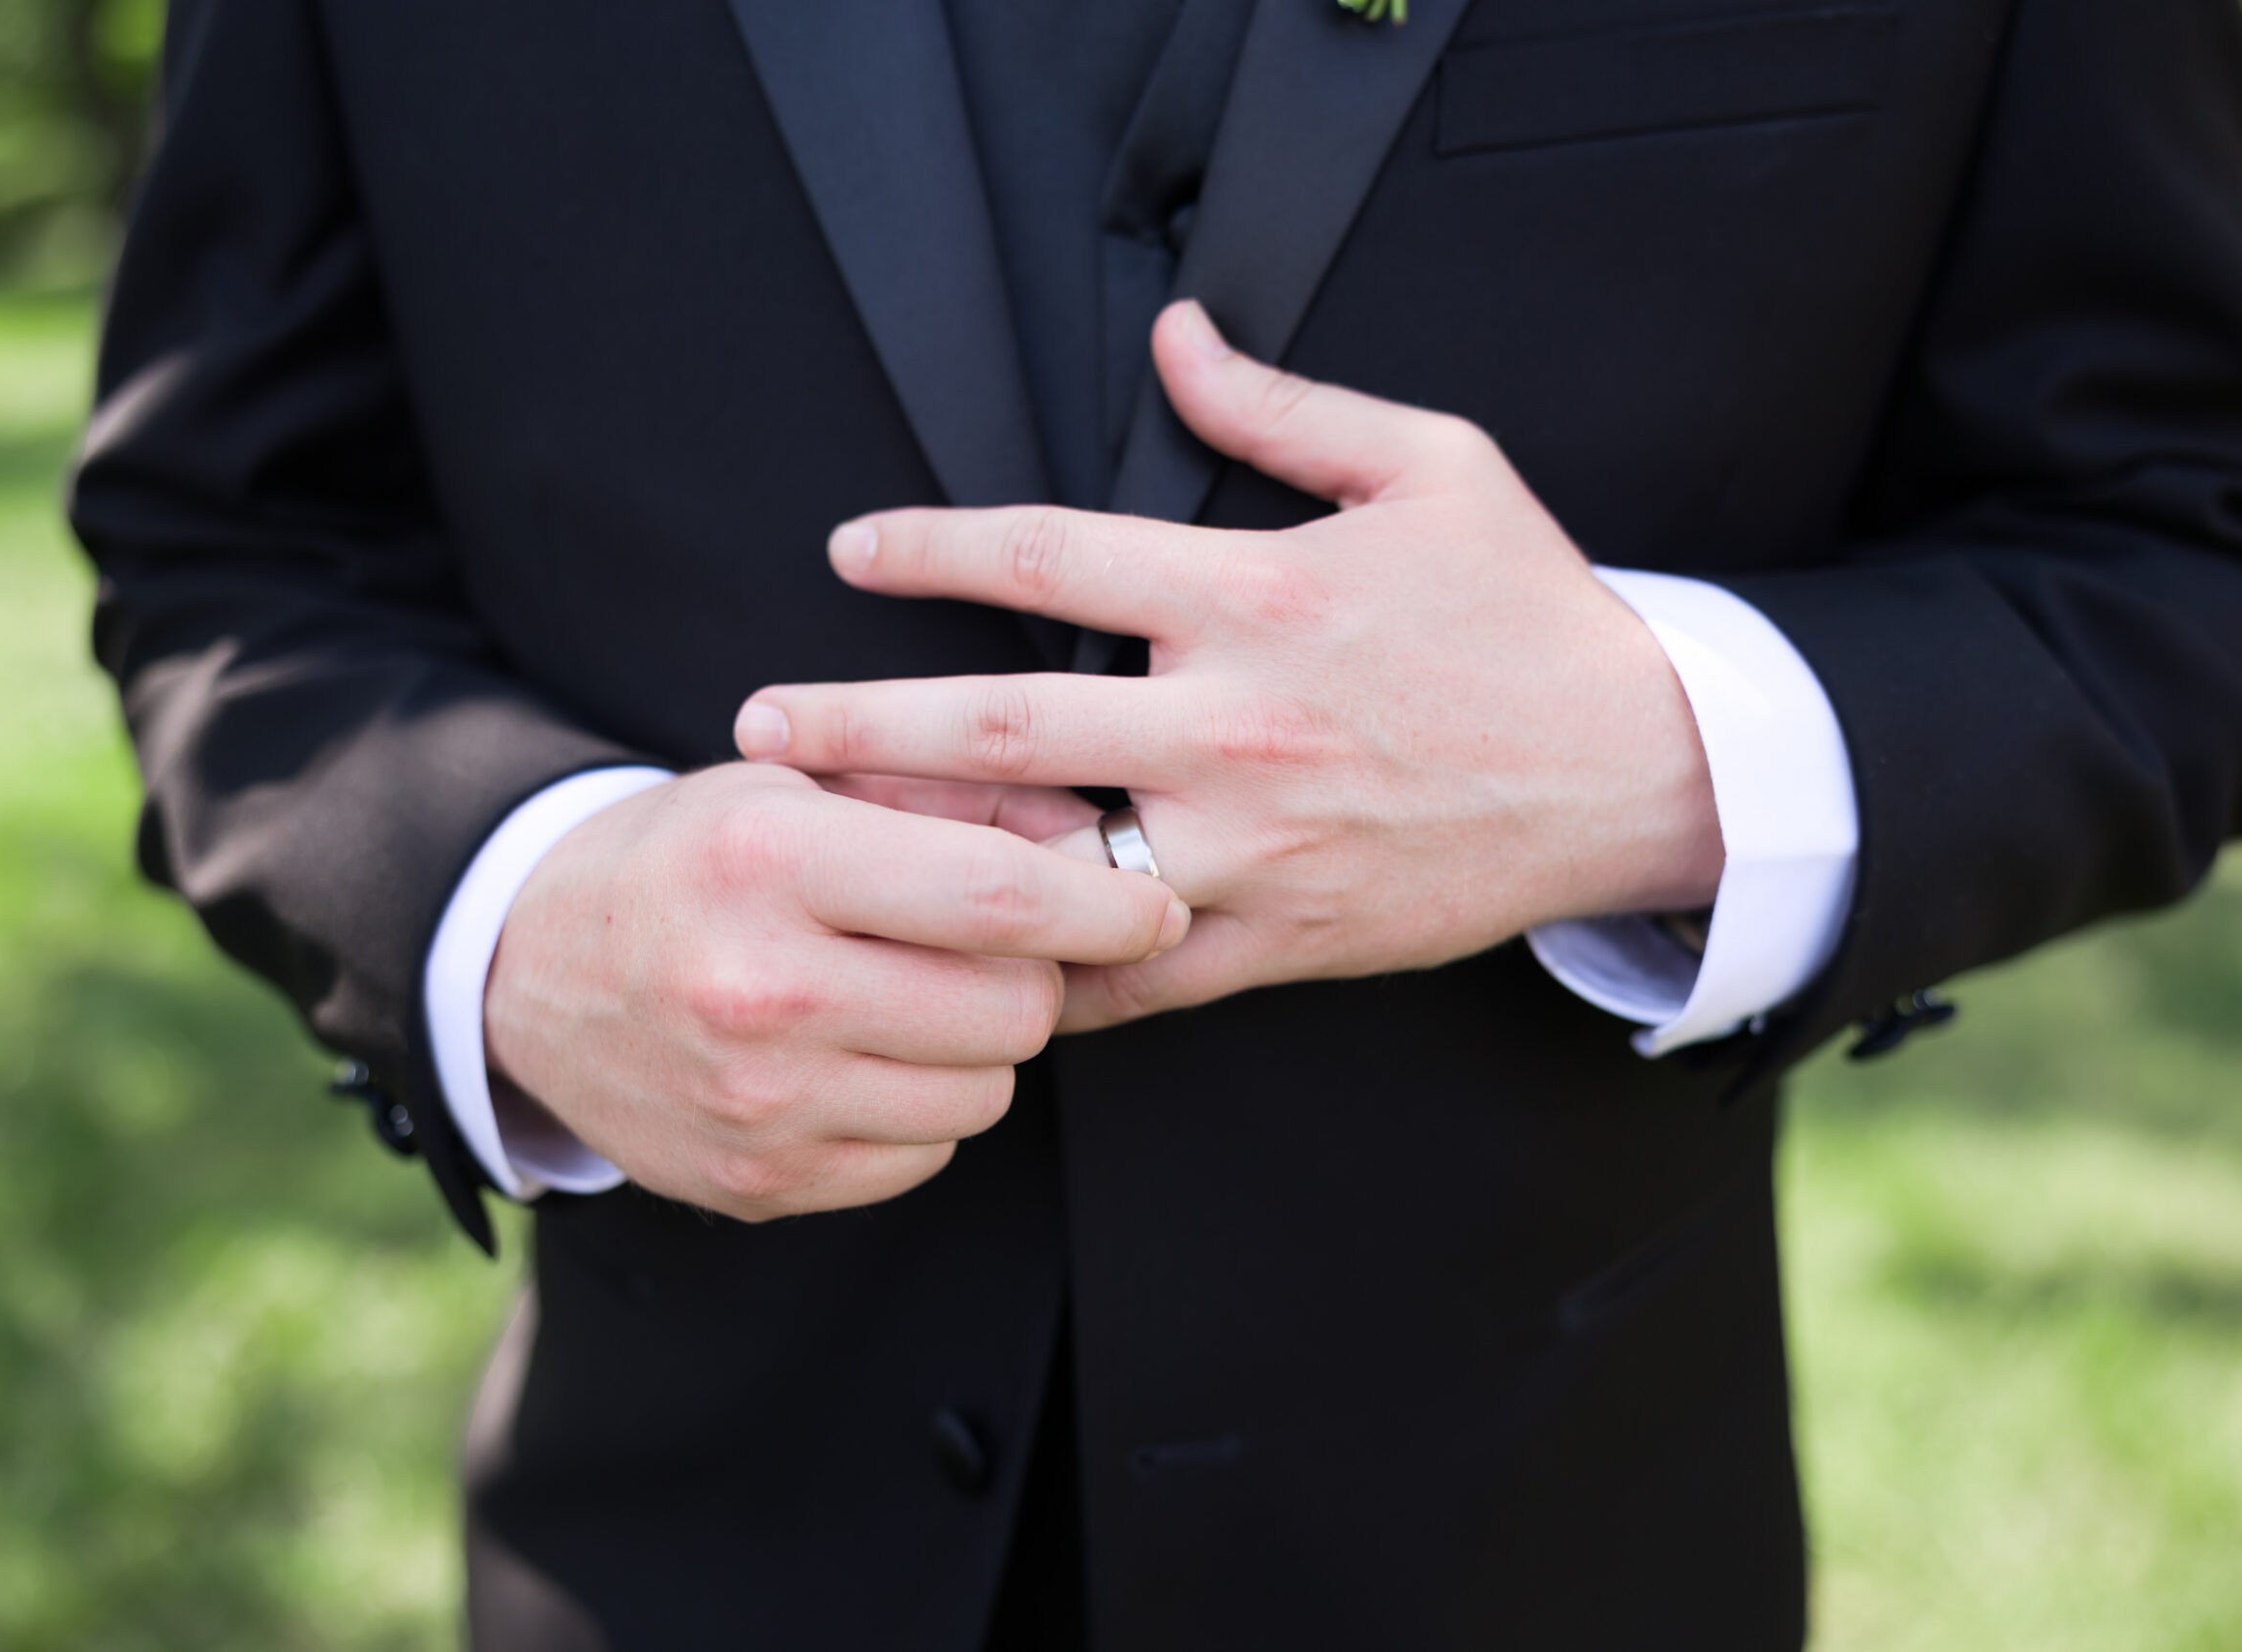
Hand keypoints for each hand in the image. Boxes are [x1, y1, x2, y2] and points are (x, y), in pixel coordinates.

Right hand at [483, 763, 1186, 1218]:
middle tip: (993, 947)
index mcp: (772, 859)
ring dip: (978, 1047)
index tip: (1158, 904)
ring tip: (907, 995)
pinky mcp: (758, 1184)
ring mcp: (758, 1103)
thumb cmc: (690, 856)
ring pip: (982, 1094)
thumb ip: (950, 794)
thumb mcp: (794, 780)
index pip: (998, 895)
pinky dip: (917, 1110)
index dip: (1107, 904)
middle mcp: (761, 989)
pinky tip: (856, 1057)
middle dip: (1035, 977)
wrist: (524, 972)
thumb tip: (1100, 838)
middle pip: (1014, 1012)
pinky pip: (923, 1158)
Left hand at [733, 301, 1721, 1030]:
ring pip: (1045, 865)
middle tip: (754, 728)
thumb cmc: (1527, 613)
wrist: (1638, 772)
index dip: (928, 547)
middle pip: (999, 724)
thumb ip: (1282, 407)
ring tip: (818, 852)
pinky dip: (1039, 974)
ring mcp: (1251, 846)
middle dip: (856, 723)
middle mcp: (1236, 725)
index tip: (849, 551)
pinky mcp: (1279, 939)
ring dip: (918, 856)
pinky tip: (958, 964)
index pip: (1049, 556)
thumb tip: (1174, 337)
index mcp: (1258, 596)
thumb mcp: (1430, 468)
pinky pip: (1131, 975)